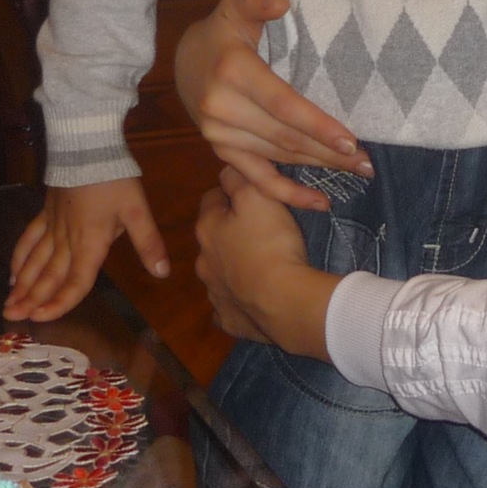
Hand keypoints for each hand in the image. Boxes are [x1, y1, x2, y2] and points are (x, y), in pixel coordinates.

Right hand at [5, 179, 169, 321]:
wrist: (86, 145)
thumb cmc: (113, 178)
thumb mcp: (137, 210)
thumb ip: (148, 243)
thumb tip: (162, 273)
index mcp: (90, 243)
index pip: (75, 282)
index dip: (60, 303)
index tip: (41, 320)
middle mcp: (67, 240)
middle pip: (48, 276)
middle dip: (31, 300)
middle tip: (11, 318)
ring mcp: (53, 226)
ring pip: (34, 261)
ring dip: (21, 284)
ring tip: (8, 303)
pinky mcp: (45, 212)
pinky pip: (29, 239)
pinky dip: (20, 257)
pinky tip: (12, 272)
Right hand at [174, 0, 368, 212]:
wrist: (184, 61)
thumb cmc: (223, 31)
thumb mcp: (236, 4)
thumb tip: (282, 3)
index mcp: (233, 72)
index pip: (283, 105)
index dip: (317, 125)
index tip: (351, 140)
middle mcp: (223, 109)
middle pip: (285, 137)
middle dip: (329, 152)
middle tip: (367, 162)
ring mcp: (219, 135)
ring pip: (278, 157)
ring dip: (318, 168)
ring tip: (355, 172)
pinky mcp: (221, 151)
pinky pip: (257, 179)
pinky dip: (288, 194)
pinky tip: (319, 202)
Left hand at [194, 168, 338, 358]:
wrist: (283, 301)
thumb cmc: (271, 242)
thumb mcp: (259, 196)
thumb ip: (240, 177)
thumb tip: (228, 168)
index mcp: (207, 228)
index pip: (212, 199)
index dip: (231, 194)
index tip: (252, 196)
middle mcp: (203, 261)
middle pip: (214, 238)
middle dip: (231, 233)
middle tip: (262, 231)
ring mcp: (214, 293)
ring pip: (219, 273)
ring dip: (234, 267)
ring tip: (262, 266)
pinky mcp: (229, 319)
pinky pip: (230, 307)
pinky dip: (239, 301)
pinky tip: (255, 299)